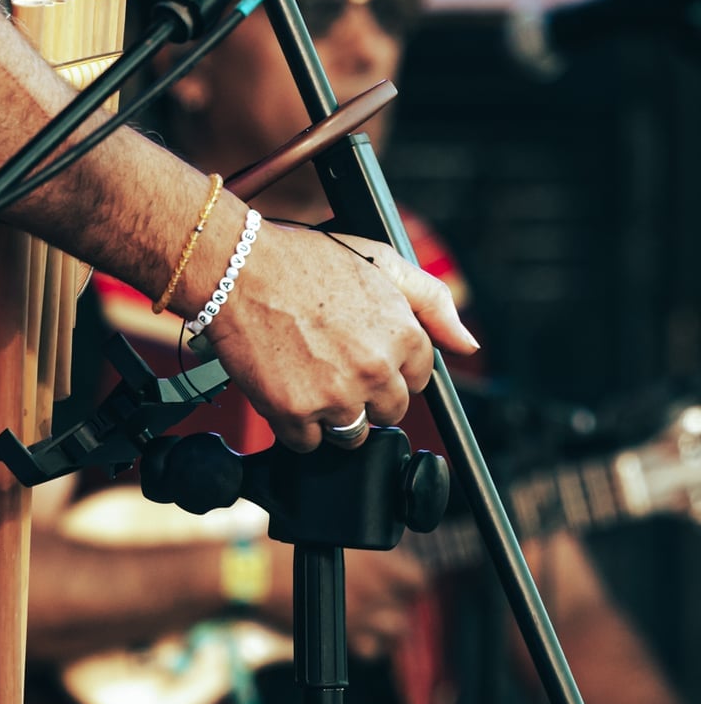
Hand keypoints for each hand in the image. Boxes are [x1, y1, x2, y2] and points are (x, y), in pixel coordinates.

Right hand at [200, 219, 477, 451]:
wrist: (236, 267)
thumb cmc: (303, 261)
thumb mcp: (379, 260)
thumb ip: (433, 301)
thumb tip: (467, 344)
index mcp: (403, 335)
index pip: (417, 379)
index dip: (388, 363)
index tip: (359, 346)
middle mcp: (376, 370)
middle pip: (388, 412)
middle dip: (364, 392)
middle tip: (329, 358)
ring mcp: (336, 396)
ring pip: (351, 433)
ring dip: (330, 412)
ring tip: (305, 371)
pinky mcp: (295, 414)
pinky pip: (307, 443)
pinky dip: (293, 422)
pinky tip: (282, 383)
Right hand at [265, 542, 427, 658]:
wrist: (255, 574)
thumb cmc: (280, 547)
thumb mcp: (321, 532)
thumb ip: (352, 546)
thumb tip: (366, 554)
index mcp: (373, 558)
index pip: (416, 579)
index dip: (409, 580)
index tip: (399, 580)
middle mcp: (373, 589)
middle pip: (407, 608)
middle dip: (398, 606)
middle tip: (384, 600)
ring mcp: (360, 615)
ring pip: (396, 632)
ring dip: (388, 627)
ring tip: (373, 619)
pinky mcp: (343, 637)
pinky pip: (371, 650)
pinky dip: (368, 644)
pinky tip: (356, 633)